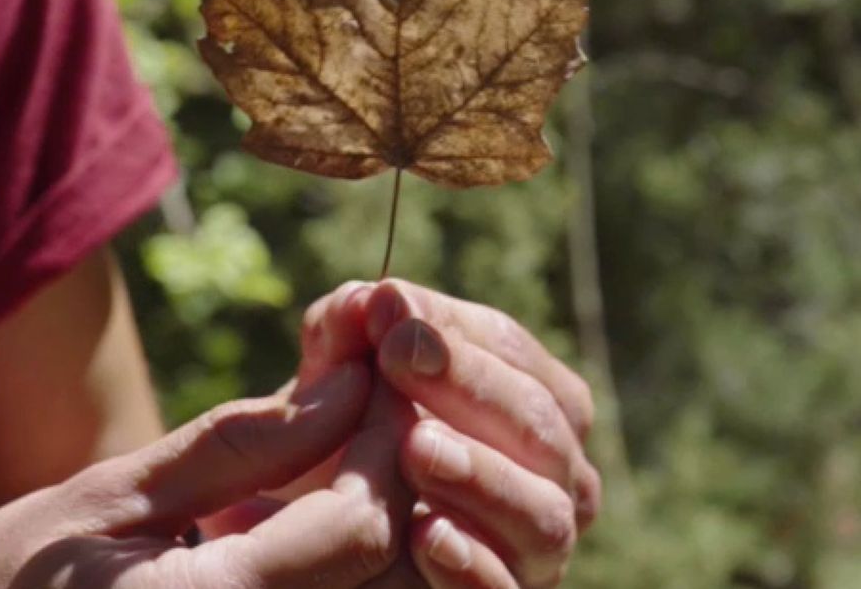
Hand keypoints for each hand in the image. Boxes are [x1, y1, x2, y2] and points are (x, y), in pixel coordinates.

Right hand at [0, 363, 416, 588]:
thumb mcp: (105, 501)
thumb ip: (239, 446)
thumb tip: (347, 384)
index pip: (362, 527)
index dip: (385, 442)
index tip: (372, 373)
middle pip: (392, 570)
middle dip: (397, 475)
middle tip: (374, 401)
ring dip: (380, 521)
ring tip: (344, 452)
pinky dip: (346, 565)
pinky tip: (307, 518)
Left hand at [294, 279, 601, 588]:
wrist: (307, 549)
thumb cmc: (334, 454)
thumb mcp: (329, 393)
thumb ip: (341, 339)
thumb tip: (362, 299)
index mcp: (528, 404)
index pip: (513, 353)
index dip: (454, 329)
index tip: (387, 308)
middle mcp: (553, 478)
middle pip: (544, 426)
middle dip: (472, 387)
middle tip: (400, 358)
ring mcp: (536, 551)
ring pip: (544, 514)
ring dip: (483, 475)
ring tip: (416, 448)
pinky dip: (472, 561)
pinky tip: (425, 535)